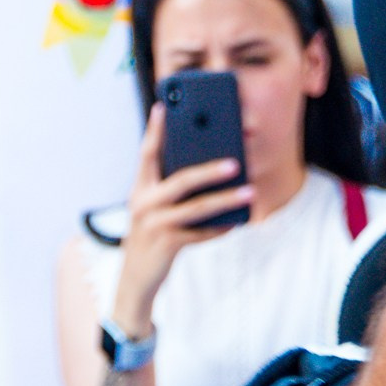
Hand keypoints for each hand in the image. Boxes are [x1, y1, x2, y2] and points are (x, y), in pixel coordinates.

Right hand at [110, 105, 252, 335]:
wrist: (135, 278)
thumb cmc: (150, 235)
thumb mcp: (151, 207)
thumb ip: (169, 188)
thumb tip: (208, 168)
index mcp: (139, 188)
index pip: (146, 153)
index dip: (154, 130)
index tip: (163, 107)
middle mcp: (143, 202)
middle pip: (180, 180)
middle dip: (210, 170)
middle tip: (236, 162)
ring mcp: (153, 224)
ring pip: (196, 208)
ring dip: (226, 199)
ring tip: (249, 192)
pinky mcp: (166, 244)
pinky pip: (200, 233)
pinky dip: (220, 227)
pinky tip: (237, 222)